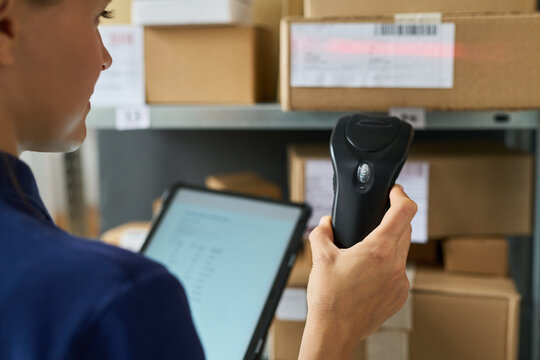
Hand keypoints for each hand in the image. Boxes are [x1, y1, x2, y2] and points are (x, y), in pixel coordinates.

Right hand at [299, 185, 416, 358]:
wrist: (334, 332)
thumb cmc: (329, 298)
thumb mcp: (320, 258)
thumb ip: (322, 233)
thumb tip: (325, 224)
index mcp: (379, 250)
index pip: (404, 211)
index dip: (401, 195)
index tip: (394, 192)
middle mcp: (395, 265)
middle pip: (405, 230)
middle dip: (392, 220)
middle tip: (375, 220)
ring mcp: (400, 282)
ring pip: (402, 252)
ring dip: (389, 245)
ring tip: (366, 252)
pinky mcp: (399, 297)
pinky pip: (398, 273)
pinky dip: (388, 267)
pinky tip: (368, 275)